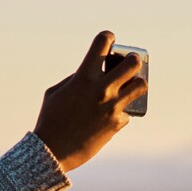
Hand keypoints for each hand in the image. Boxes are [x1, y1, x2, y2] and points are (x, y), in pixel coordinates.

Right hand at [32, 30, 147, 171]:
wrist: (52, 152)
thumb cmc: (50, 120)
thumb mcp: (56, 92)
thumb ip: (76, 79)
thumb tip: (93, 74)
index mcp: (84, 76)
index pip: (103, 42)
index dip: (108, 37)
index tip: (109, 42)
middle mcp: (101, 88)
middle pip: (132, 62)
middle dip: (133, 59)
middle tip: (129, 63)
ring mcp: (112, 106)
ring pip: (141, 85)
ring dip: (137, 83)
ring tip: (130, 86)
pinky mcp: (117, 123)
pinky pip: (127, 112)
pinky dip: (121, 112)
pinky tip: (110, 117)